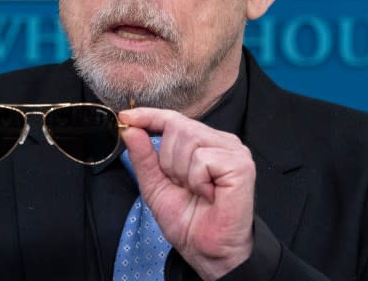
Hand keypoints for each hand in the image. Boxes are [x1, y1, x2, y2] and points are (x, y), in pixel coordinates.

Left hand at [119, 108, 254, 280]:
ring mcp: (234, 151)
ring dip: (182, 173)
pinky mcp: (241, 165)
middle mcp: (221, 141)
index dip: (149, 115)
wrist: (207, 251)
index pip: (174, 119)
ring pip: (188, 140)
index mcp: (204, 142)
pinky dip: (197, 181)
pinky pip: (202, 159)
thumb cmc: (188, 221)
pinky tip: (209, 195)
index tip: (126, 117)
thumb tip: (130, 128)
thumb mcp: (155, 185)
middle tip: (182, 186)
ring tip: (197, 191)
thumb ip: (143, 156)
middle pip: (178, 126)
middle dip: (168, 161)